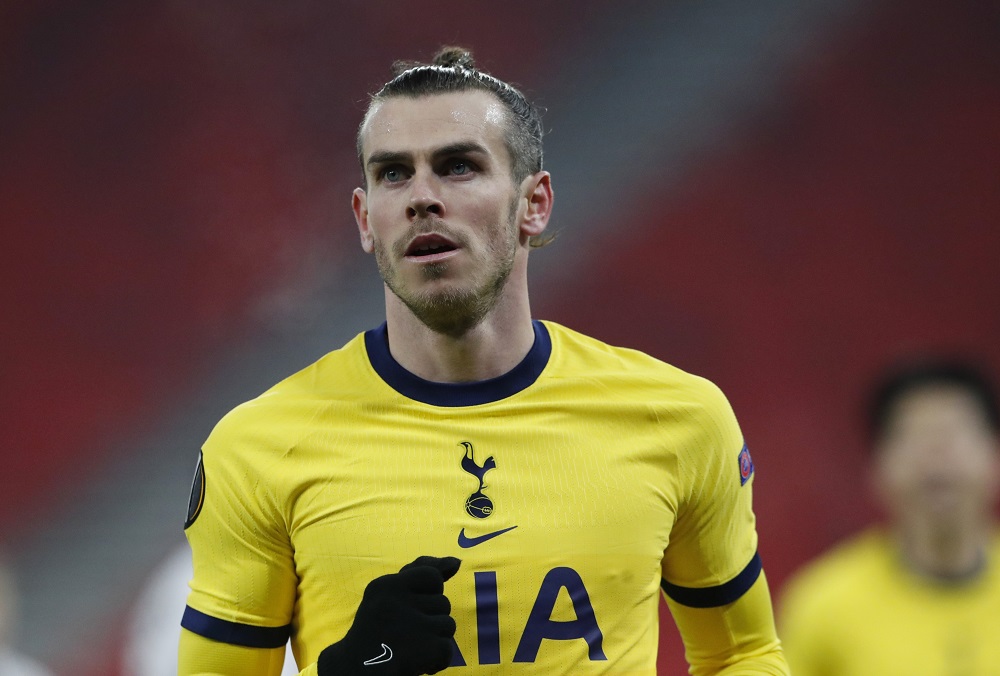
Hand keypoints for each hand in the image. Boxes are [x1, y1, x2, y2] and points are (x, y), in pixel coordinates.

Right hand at [317, 555, 460, 675]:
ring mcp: (410, 625)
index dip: (430, 594)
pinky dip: (437, 661)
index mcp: (386, 585)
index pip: (432, 576)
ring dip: (435, 640)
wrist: (353, 671)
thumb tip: (457, 561)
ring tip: (410, 648)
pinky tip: (418, 664)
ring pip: (448, 625)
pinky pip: (447, 649)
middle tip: (404, 634)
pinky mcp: (423, 648)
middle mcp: (395, 601)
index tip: (412, 609)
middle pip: (443, 603)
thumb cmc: (377, 631)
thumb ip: (421, 573)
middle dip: (431, 620)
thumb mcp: (391, 595)